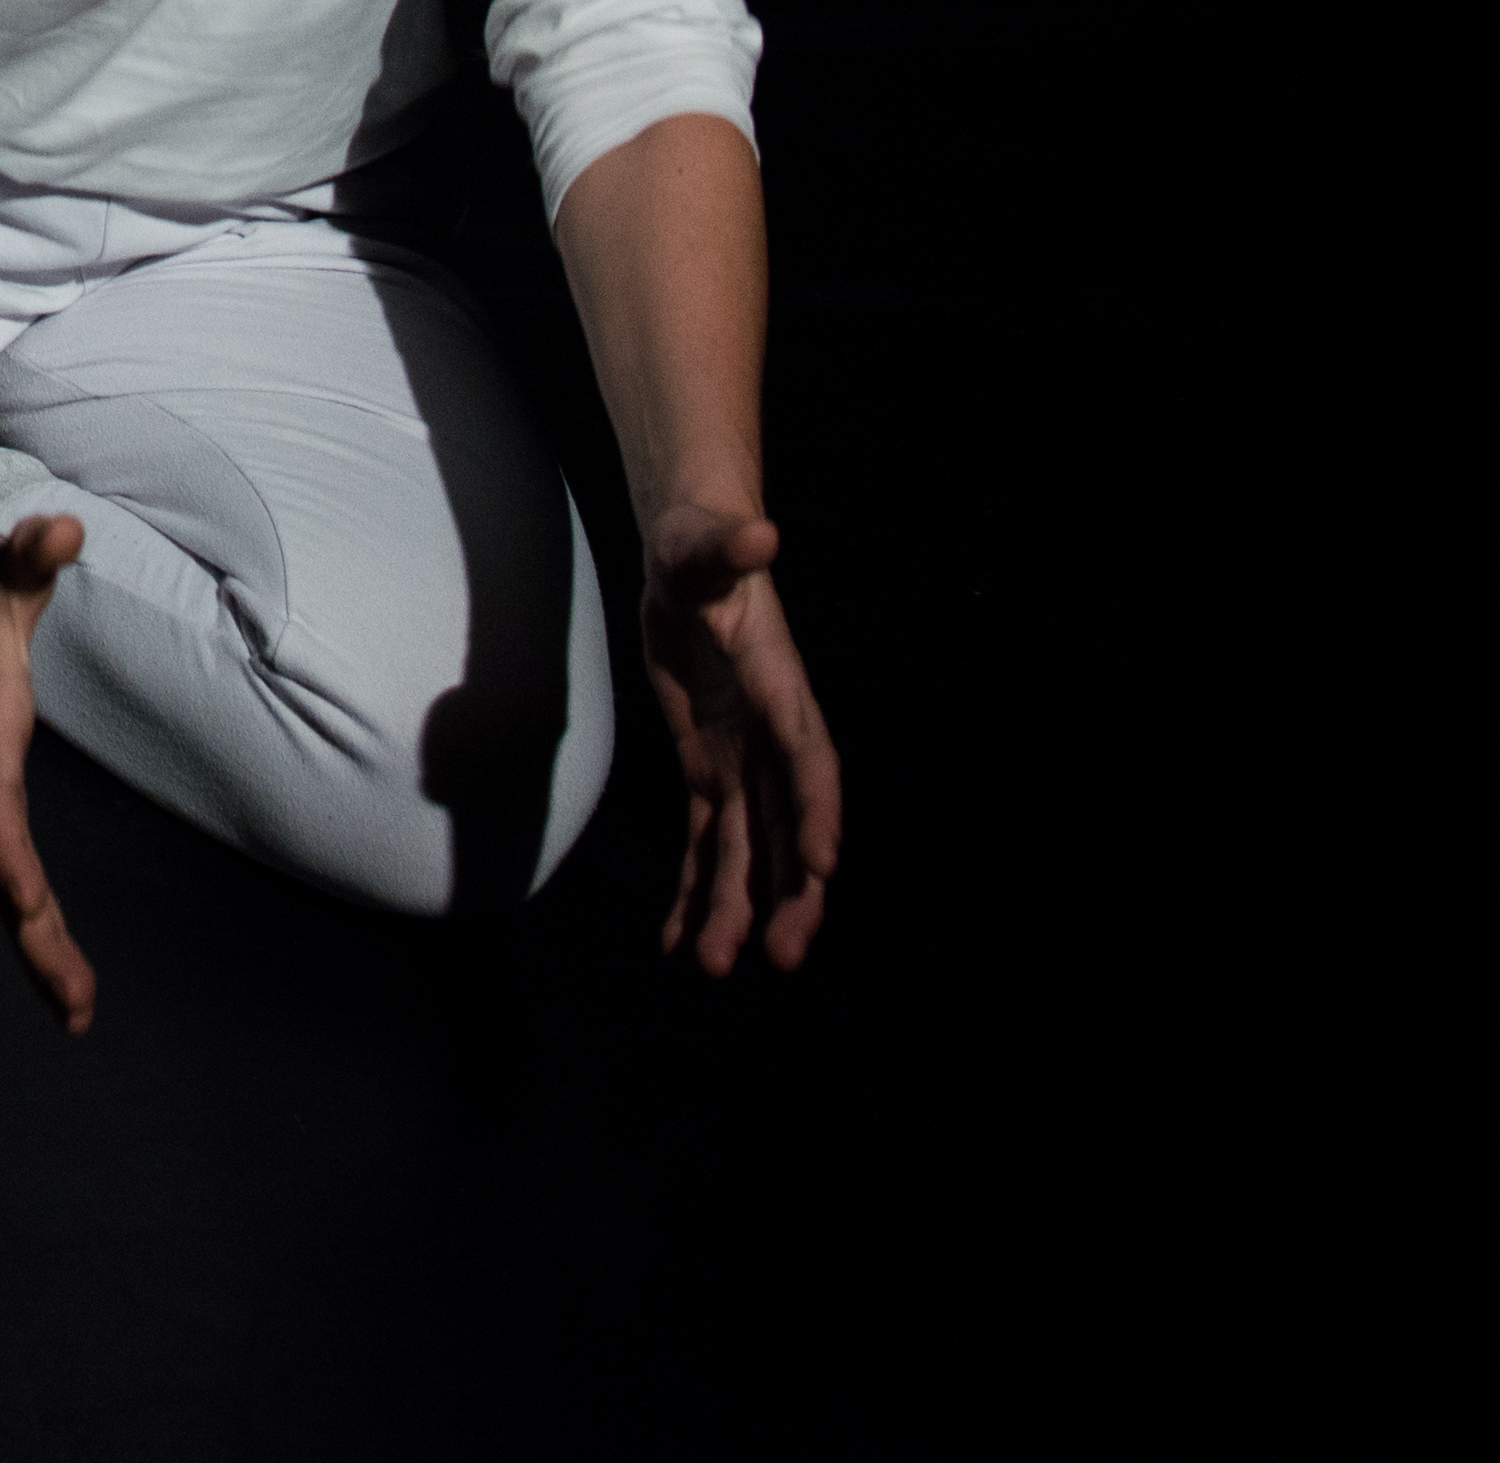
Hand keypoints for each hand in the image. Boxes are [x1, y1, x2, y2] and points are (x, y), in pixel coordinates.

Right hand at [0, 508, 96, 1032]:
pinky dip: (31, 918)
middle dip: (36, 937)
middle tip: (78, 1009)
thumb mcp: (4, 562)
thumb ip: (33, 549)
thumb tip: (63, 529)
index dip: (8, 849)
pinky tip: (55, 959)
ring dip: (37, 946)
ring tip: (77, 1011)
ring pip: (0, 879)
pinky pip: (5, 866)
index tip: (27, 903)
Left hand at [637, 501, 838, 972]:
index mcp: (781, 691)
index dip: (816, 813)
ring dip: (737, 906)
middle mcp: (771, 739)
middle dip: (789, 893)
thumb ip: (727, 547)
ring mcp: (742, 760)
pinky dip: (696, 889)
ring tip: (718, 968)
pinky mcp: (708, 770)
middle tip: (782, 956)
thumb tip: (758, 532)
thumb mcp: (703, 544)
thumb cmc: (701, 546)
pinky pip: (706, 841)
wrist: (694, 558)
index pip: (808, 761)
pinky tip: (680, 942)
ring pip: (748, 849)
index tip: (819, 867)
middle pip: (788, 827)